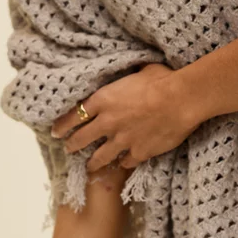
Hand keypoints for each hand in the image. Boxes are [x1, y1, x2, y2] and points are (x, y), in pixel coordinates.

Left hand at [49, 63, 201, 173]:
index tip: (56, 131)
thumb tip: (132, 70)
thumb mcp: (140, 71)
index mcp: (104, 99)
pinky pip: (125, 162)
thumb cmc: (162, 79)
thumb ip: (129, 77)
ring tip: (89, 166)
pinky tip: (122, 163)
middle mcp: (108, 122)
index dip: (63, 125)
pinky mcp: (139, 152)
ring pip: (100, 157)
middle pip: (81, 139)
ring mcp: (122, 140)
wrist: (181, 100)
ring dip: (93, 162)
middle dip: (72, 145)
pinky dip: (123, 162)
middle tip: (68, 148)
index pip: (74, 115)